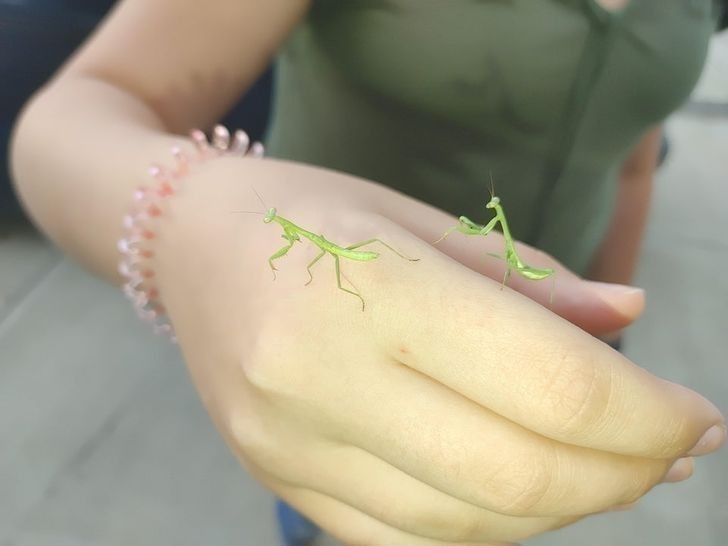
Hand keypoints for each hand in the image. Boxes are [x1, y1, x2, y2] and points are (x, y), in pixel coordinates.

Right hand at [154, 157, 723, 544]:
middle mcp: (320, 383)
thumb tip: (628, 322)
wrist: (188, 245)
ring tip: (609, 468)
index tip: (695, 415)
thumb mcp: (417, 217)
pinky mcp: (278, 481)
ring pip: (468, 526)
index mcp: (369, 292)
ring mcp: (290, 446)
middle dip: (623, 474)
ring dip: (563, 508)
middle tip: (671, 450)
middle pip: (520, 474)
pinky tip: (523, 487)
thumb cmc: (306, 212)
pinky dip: (488, 527)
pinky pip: (407, 541)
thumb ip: (527, 280)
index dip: (646, 414)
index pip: (549, 385)